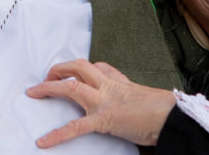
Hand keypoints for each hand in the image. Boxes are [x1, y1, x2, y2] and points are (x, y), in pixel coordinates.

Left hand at [25, 59, 177, 147]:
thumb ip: (132, 95)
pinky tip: (43, 142)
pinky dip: (57, 134)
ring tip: (35, 93)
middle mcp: (110, 87)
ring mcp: (105, 101)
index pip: (99, 67)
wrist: (173, 117)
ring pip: (72, 86)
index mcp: (121, 82)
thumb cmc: (165, 110)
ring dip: (50, 87)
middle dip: (60, 69)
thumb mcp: (146, 97)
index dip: (84, 68)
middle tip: (47, 77)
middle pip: (80, 67)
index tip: (75, 73)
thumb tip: (133, 103)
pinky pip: (75, 127)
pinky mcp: (103, 119)